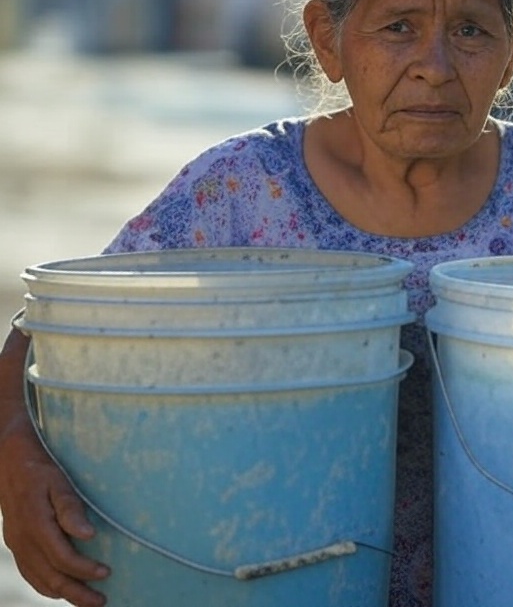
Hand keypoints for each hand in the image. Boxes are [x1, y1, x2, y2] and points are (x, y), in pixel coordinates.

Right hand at [0, 328, 109, 606]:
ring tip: (102, 602)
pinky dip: (58, 589)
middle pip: (46, 552)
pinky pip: (37, 572)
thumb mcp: (13, 391)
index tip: (94, 538)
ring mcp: (19, 531)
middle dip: (76, 571)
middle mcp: (22, 511)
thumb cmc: (14, 421)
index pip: (47, 509)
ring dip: (70, 589)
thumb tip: (24, 323)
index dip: (69, 523)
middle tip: (108, 580)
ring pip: (41, 570)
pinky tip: (82, 599)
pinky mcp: (22, 540)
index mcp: (30, 478)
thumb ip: (17, 363)